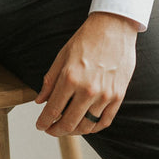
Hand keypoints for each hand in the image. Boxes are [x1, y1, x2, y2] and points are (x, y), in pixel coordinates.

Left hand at [35, 12, 137, 135]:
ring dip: (74, 131)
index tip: (40, 126)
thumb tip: (40, 101)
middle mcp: (87, 89)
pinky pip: (104, 121)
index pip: (53, 110)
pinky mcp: (118, 96)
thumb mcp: (62, 56)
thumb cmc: (87, 39)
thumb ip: (50, 80)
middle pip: (69, 123)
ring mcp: (105, 95)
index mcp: (70, 78)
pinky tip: (86, 125)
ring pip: (87, 126)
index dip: (44, 122)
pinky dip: (93, 128)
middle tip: (51, 130)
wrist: (114, 27)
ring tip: (67, 127)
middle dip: (56, 130)